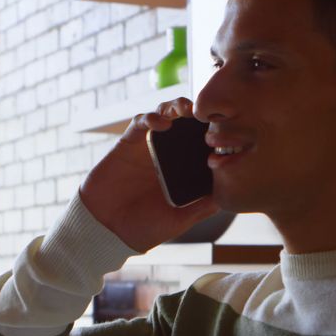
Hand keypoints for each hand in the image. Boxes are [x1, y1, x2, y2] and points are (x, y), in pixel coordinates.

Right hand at [79, 98, 219, 251]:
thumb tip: (228, 197)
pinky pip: (141, 122)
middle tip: (208, 113)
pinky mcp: (128, 142)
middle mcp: (168, 155)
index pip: (202, 143)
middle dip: (198, 114)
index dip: (214, 133)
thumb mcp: (178, 221)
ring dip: (176, 107)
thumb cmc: (143, 228)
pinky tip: (161, 123)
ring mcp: (149, 146)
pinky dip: (151, 117)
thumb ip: (201, 208)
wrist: (106, 229)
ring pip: (166, 115)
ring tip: (187, 110)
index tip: (227, 131)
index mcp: (183, 170)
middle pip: (187, 124)